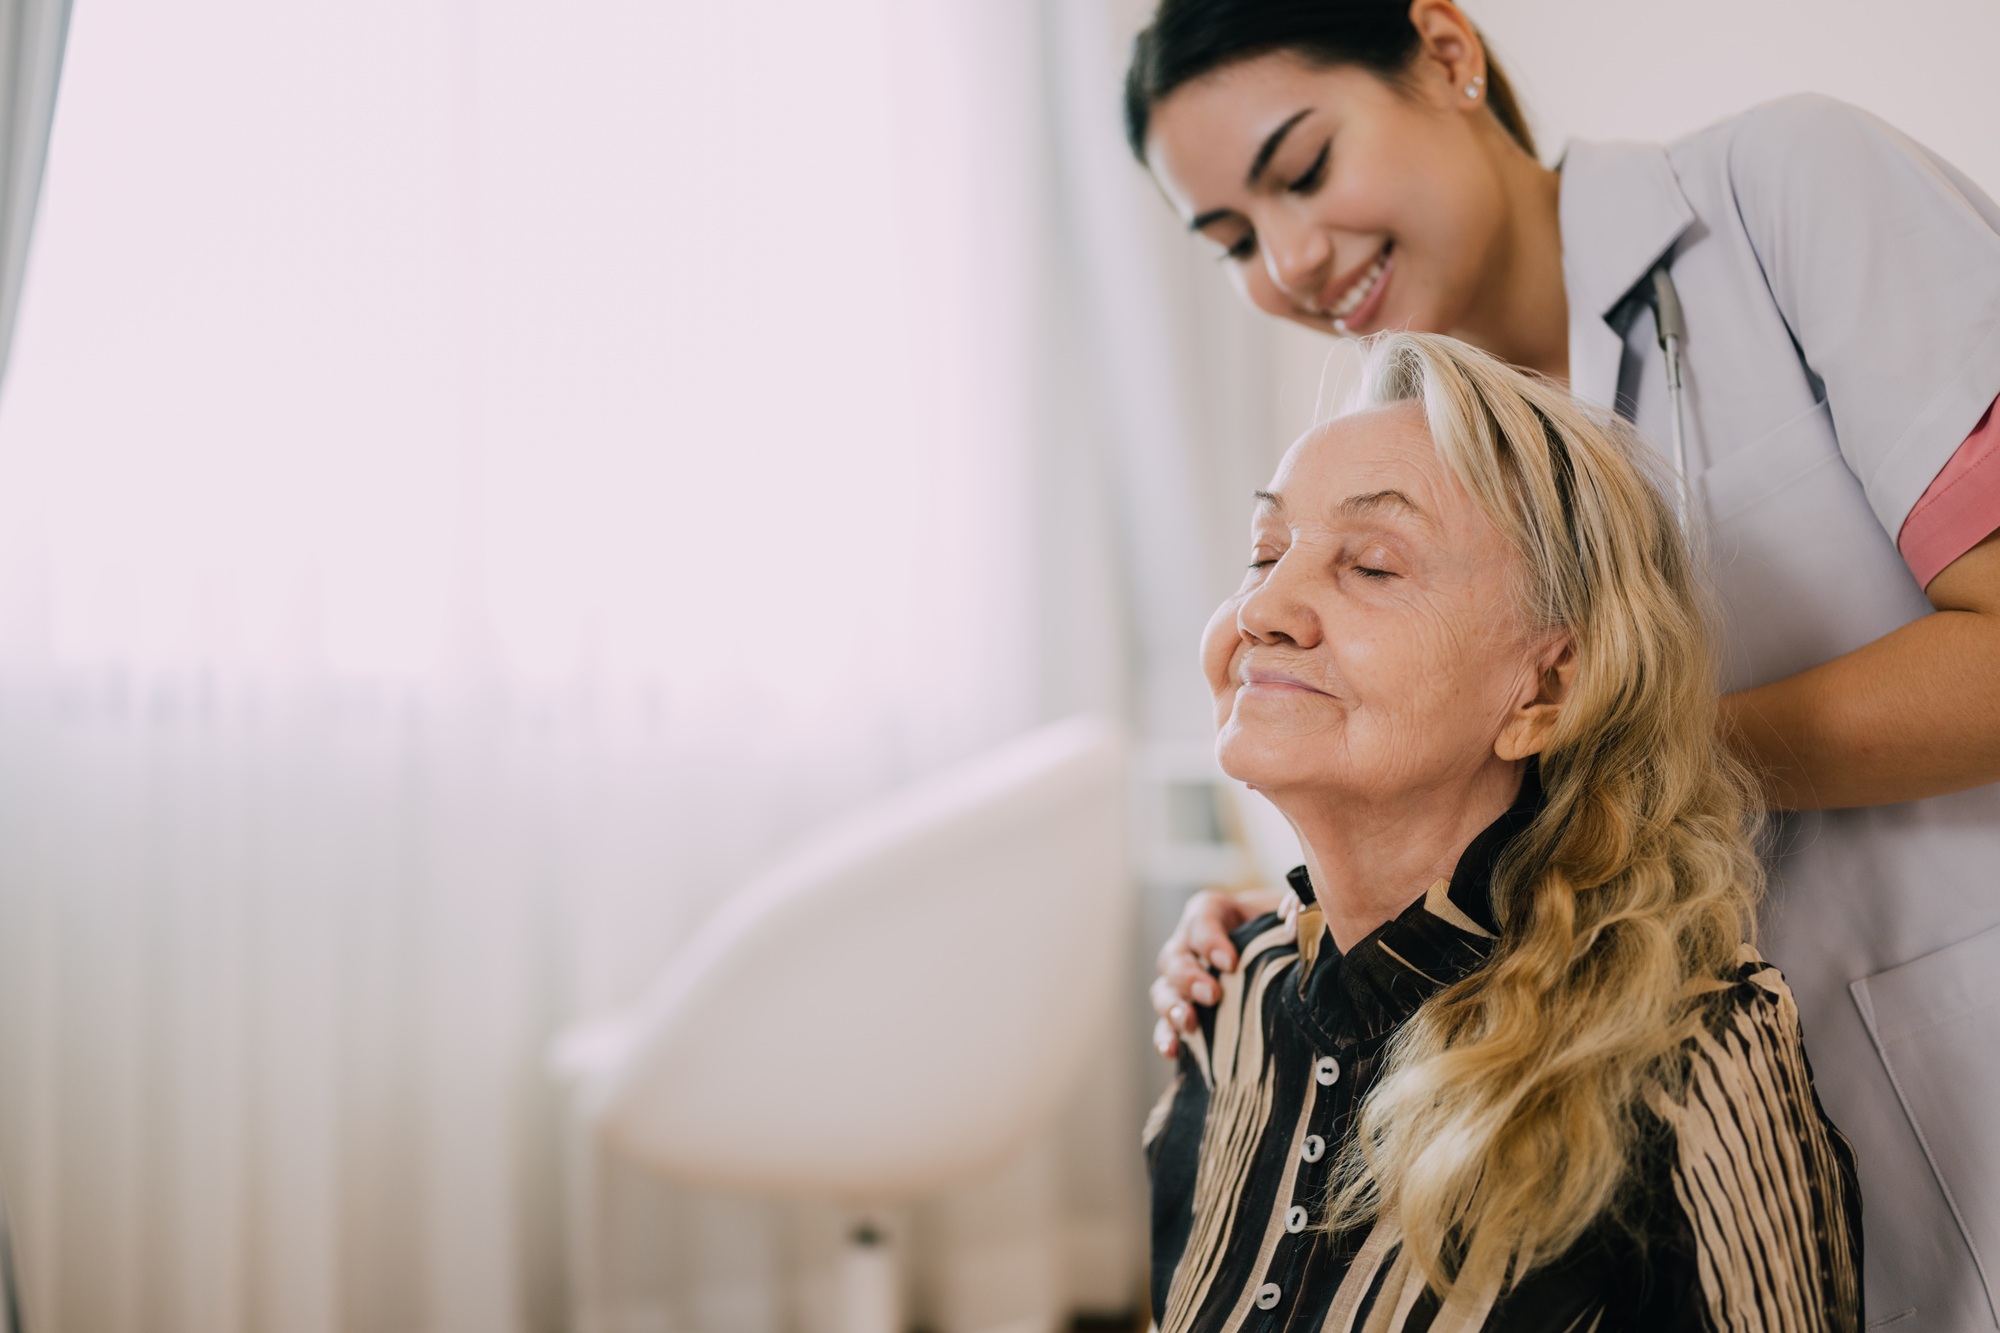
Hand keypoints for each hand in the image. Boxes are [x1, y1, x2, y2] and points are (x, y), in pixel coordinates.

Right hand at [1151, 885, 1295, 1057]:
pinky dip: (1167, 1037)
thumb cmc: (1284, 929)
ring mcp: (1183, 981)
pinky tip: (1174, 1050)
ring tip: (1189, 1023)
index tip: (1230, 962)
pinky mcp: (1186, 1011)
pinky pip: (1166, 1025)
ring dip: (1173, 1008)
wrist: (1281, 952)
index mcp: (1213, 913)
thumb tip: (1295, 927)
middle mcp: (1189, 945)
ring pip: (1163, 991)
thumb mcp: (1289, 914)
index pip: (1201, 919)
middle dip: (1188, 978)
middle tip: (1212, 995)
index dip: (1209, 940)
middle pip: (1174, 958)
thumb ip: (1292, 916)